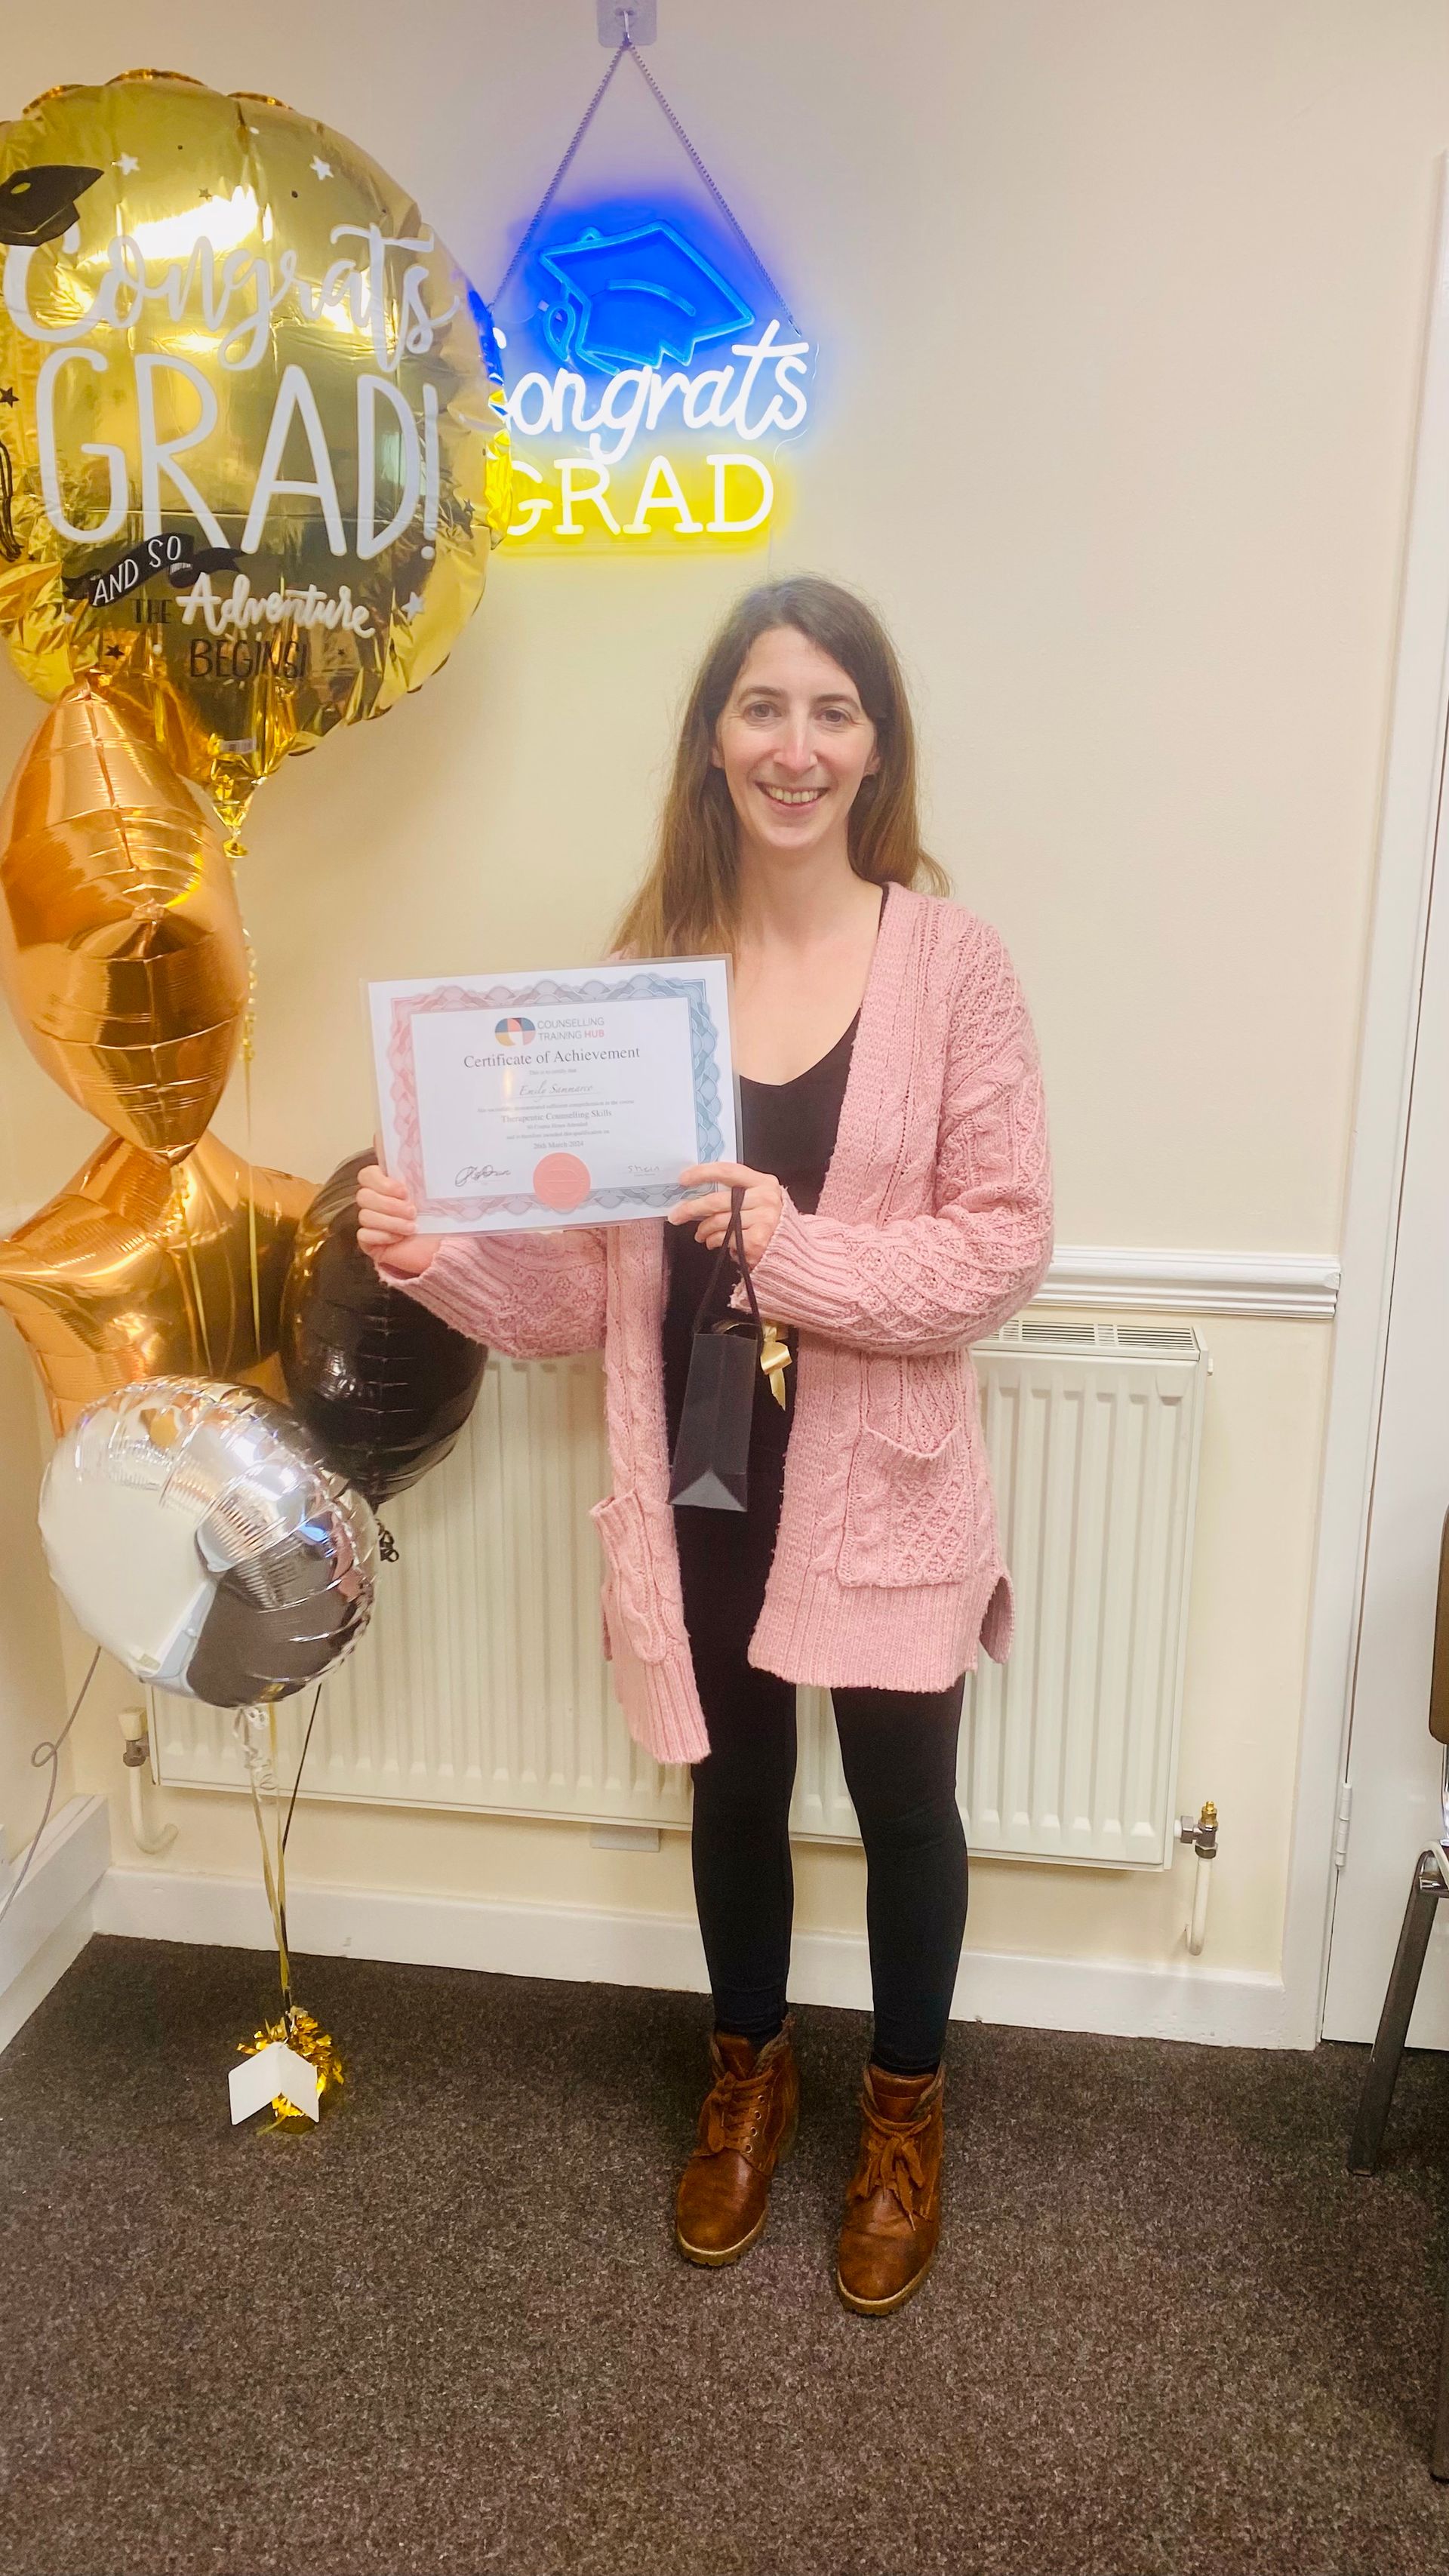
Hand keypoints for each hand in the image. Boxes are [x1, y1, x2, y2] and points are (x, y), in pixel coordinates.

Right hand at [355, 1158, 440, 1279]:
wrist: (444, 1252)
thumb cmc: (441, 1221)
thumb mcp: (436, 1194)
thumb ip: (422, 1173)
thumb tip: (406, 1149)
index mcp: (389, 1185)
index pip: (368, 1174)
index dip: (381, 1181)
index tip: (403, 1190)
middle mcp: (376, 1202)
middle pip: (363, 1195)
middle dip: (389, 1204)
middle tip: (412, 1211)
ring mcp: (371, 1223)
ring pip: (364, 1215)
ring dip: (391, 1222)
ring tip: (412, 1228)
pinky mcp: (369, 1242)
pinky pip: (364, 1235)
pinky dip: (382, 1236)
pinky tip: (399, 1239)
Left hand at [669, 1162, 783, 1264]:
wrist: (789, 1250)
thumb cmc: (768, 1223)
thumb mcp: (758, 1199)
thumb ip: (736, 1191)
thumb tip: (699, 1191)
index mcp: (764, 1183)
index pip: (728, 1171)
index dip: (703, 1173)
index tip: (684, 1178)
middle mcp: (766, 1199)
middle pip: (717, 1200)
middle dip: (691, 1208)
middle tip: (677, 1214)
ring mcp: (763, 1220)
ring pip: (717, 1221)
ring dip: (703, 1229)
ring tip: (701, 1233)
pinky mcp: (757, 1240)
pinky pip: (723, 1238)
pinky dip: (713, 1241)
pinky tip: (714, 1242)